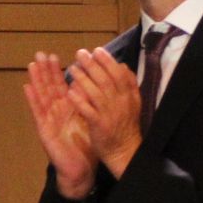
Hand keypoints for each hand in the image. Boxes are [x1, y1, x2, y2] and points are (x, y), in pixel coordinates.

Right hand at [24, 52, 95, 199]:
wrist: (81, 169)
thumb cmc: (86, 146)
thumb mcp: (90, 120)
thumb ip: (89, 103)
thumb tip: (91, 83)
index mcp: (69, 108)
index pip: (61, 86)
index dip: (57, 72)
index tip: (54, 55)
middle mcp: (57, 112)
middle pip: (49, 87)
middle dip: (45, 71)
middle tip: (40, 54)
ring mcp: (49, 119)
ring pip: (42, 96)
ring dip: (36, 80)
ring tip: (32, 64)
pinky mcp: (44, 129)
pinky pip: (38, 112)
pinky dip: (32, 99)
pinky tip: (26, 87)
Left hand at [65, 47, 142, 179]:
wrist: (125, 151)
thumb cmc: (125, 125)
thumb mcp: (133, 103)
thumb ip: (129, 84)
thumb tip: (122, 65)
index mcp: (129, 96)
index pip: (119, 74)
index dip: (108, 61)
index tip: (97, 50)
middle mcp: (121, 103)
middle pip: (107, 80)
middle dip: (93, 65)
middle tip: (80, 53)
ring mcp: (110, 114)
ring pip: (96, 93)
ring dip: (84, 79)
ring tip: (72, 68)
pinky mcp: (99, 125)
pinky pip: (88, 110)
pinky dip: (80, 100)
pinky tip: (70, 91)